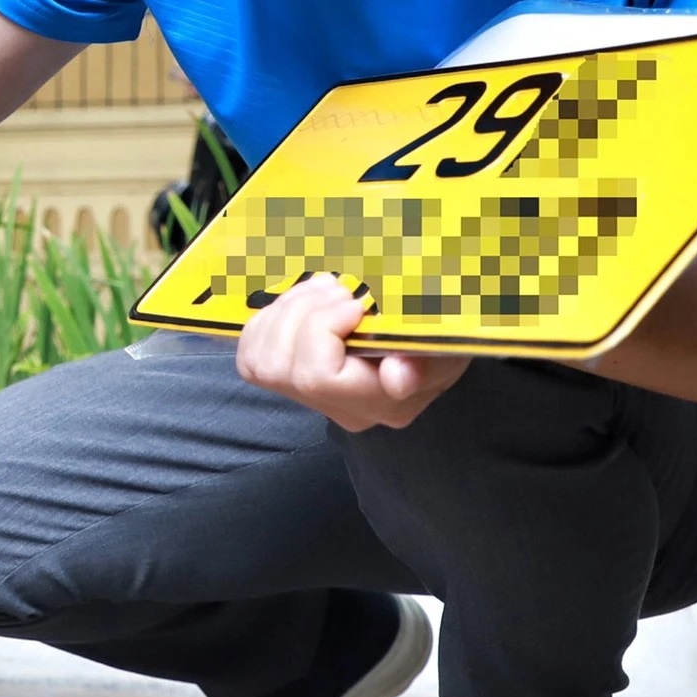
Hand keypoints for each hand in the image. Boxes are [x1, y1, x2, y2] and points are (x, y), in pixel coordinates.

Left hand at [234, 273, 469, 431]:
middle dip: (300, 314)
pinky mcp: (286, 379)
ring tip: (321, 290)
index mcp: (378, 403)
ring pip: (259, 361)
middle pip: (280, 367)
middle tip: (336, 287)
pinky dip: (267, 321)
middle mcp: (339, 410)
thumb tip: (396, 378)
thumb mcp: (445, 341)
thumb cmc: (439, 332)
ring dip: (284, 312)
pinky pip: (250, 354)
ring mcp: (309, 398)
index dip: (321, 329)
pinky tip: (301, 303)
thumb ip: (424, 360)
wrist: (429, 334)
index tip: (354, 302)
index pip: (318, 377)